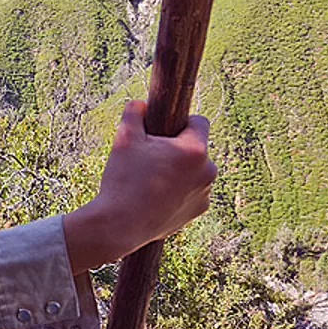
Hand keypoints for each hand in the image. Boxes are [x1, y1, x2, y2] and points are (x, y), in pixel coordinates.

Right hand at [65, 100, 216, 272]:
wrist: (119, 224)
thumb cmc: (123, 178)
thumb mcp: (124, 137)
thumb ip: (134, 112)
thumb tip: (140, 104)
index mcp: (195, 150)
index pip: (199, 121)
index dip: (180, 122)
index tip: (163, 131)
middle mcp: (208, 171)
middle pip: (196, 148)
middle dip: (177, 149)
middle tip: (151, 158)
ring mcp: (205, 193)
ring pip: (194, 171)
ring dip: (179, 170)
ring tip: (151, 179)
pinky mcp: (198, 210)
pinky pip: (191, 191)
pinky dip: (178, 191)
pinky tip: (156, 196)